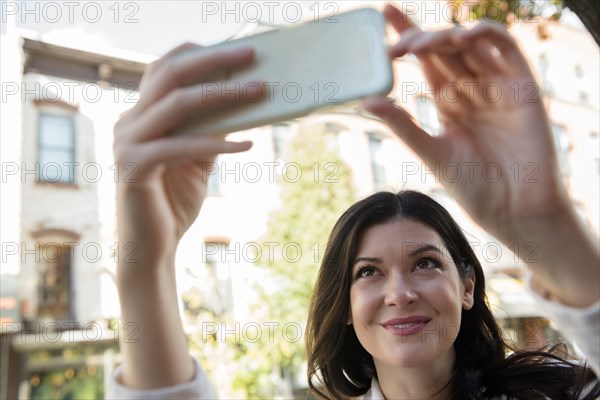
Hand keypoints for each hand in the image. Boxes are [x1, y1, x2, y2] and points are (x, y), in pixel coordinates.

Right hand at [113, 43, 262, 388]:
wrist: (152, 248)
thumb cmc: (174, 201)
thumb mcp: (198, 158)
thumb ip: (210, 128)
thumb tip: (243, 99)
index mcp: (141, 115)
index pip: (164, 69)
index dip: (198, 54)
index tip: (236, 49)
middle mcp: (128, 122)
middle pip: (169, 75)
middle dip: (213, 62)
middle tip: (251, 56)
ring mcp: (126, 143)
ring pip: (176, 104)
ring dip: (222, 96)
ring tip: (259, 92)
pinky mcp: (133, 168)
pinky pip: (180, 146)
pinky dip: (216, 143)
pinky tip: (247, 146)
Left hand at [363, 5, 567, 239]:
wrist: (513, 210)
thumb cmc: (474, 186)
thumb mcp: (432, 152)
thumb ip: (404, 125)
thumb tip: (366, 101)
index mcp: (448, 100)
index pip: (425, 58)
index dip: (407, 33)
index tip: (383, 14)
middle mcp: (471, 87)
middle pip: (444, 47)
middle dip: (419, 38)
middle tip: (395, 46)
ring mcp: (497, 85)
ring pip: (471, 44)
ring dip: (445, 37)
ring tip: (418, 47)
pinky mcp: (522, 86)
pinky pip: (507, 48)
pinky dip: (486, 36)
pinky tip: (462, 38)